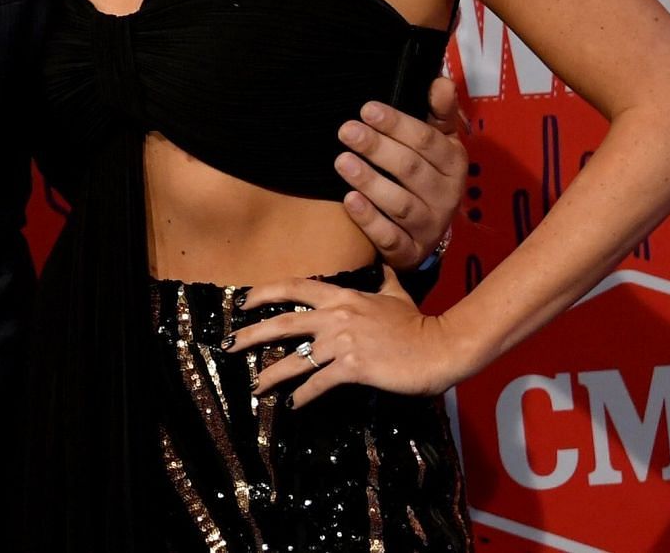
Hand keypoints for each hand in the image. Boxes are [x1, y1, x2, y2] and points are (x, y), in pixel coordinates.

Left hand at [232, 273, 476, 409]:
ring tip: (256, 387)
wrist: (441, 347)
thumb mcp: (397, 295)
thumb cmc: (418, 324)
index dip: (265, 292)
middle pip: (283, 322)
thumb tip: (383, 266)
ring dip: (271, 375)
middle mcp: (337, 316)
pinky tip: (294, 405)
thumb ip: (384, 281)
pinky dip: (303, 395)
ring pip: (296, 358)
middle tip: (229, 345)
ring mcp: (343, 342)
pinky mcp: (353, 367)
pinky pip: (319, 383)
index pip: (295, 287)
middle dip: (251, 334)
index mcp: (343, 296)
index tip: (243, 301)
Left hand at [335, 76, 466, 269]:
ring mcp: (429, 226)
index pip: (426, 140)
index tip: (367, 109)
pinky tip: (348, 201)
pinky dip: (370, 220)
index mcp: (453, 163)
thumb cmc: (427, 173)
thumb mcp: (439, 141)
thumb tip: (440, 80)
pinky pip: (391, 238)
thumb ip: (438, 112)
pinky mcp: (410, 251)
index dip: (397, 124)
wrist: (427, 232)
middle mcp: (446, 196)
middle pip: (411, 169)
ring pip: (401, 204)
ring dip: (371, 182)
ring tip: (342, 162)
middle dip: (378, 148)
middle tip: (346, 130)